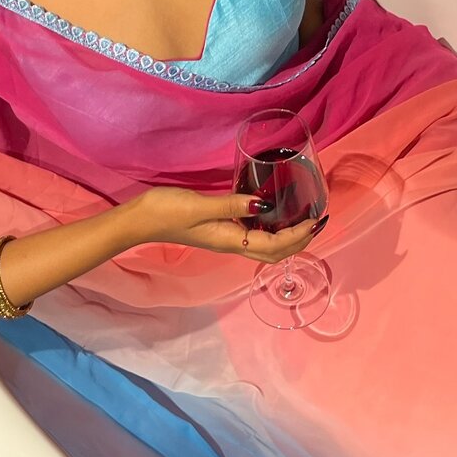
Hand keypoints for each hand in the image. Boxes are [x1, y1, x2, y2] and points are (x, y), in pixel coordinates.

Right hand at [131, 186, 320, 264]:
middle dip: (300, 241)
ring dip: (289, 238)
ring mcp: (226, 239)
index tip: (316, 220)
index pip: (275, 245)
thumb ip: (232, 204)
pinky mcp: (220, 231)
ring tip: (303, 220)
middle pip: (275, 253)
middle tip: (317, 222)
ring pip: (266, 246)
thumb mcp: (201, 205)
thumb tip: (265, 203)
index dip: (299, 235)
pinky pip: (255, 236)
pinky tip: (275, 214)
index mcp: (231, 241)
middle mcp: (232, 244)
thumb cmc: (166, 211)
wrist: (139, 220)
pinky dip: (273, 230)